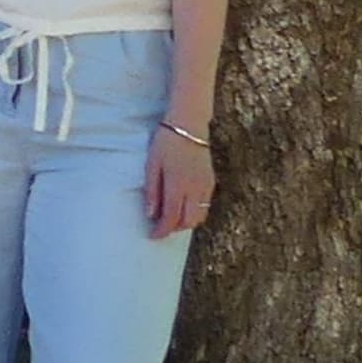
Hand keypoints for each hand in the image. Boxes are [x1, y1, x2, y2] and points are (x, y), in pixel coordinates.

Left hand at [143, 123, 215, 238]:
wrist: (188, 126)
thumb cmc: (166, 143)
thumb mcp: (152, 165)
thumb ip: (152, 191)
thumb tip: (150, 214)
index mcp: (178, 186)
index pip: (171, 217)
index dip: (162, 230)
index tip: (152, 236)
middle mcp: (195, 189)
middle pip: (188, 221)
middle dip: (174, 229)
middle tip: (161, 229)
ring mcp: (205, 186)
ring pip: (200, 216)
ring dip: (186, 222)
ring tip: (172, 219)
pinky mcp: (211, 181)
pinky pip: (206, 205)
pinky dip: (196, 212)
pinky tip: (184, 207)